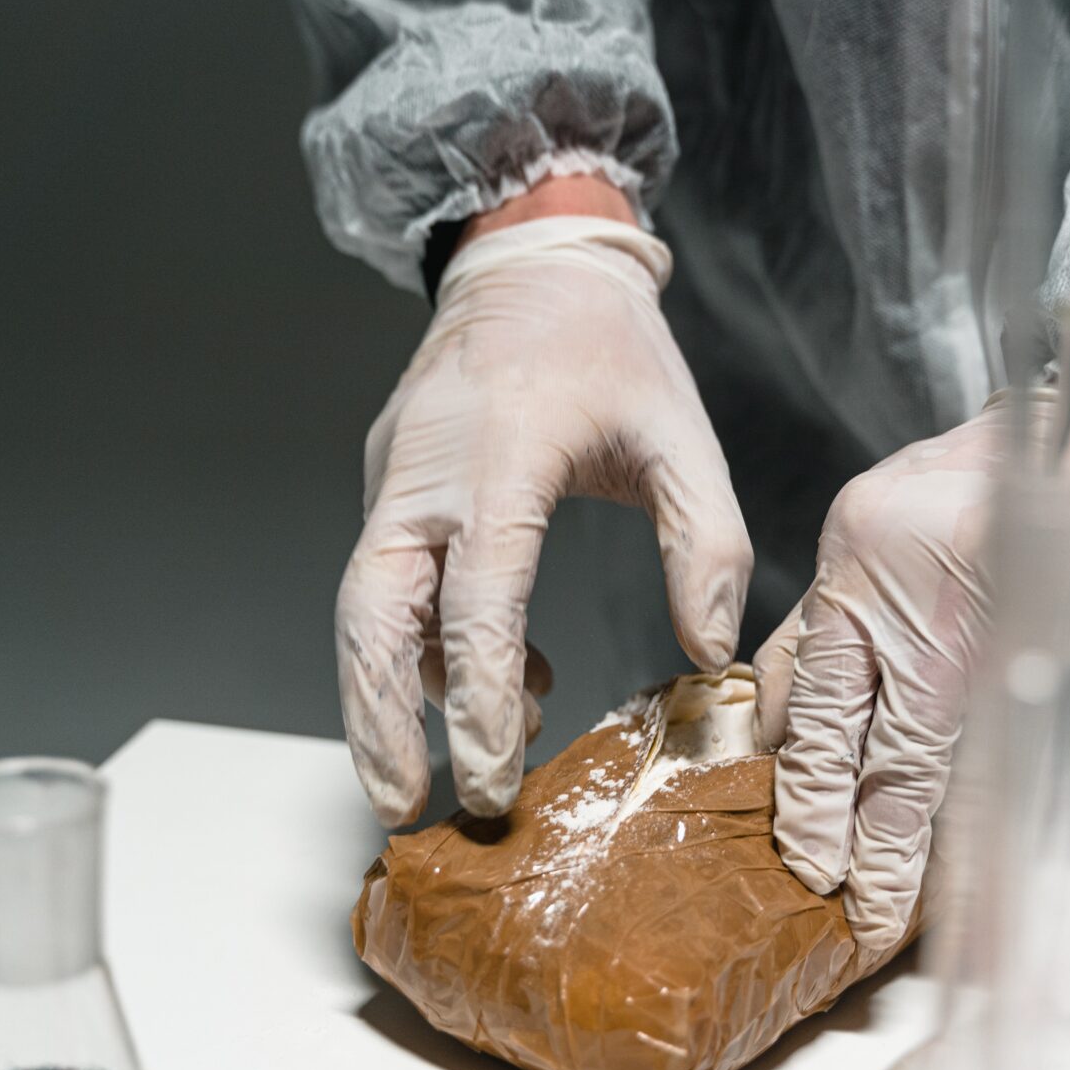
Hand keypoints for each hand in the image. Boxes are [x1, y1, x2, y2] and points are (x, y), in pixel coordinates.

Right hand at [338, 202, 752, 826]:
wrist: (532, 264)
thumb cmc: (609, 347)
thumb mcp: (682, 434)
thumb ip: (705, 542)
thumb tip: (707, 651)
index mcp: (502, 458)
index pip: (476, 600)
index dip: (476, 698)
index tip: (491, 776)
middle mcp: (426, 473)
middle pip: (371, 616)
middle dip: (380, 720)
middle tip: (406, 805)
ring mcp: (395, 476)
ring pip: (362, 606)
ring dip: (382, 694)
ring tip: (429, 771)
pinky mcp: (389, 482)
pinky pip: (388, 577)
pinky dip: (419, 643)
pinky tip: (492, 678)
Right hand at [753, 391, 1069, 949]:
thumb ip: (1025, 728)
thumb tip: (964, 825)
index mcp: (967, 609)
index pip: (907, 758)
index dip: (889, 842)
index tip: (877, 898)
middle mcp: (893, 573)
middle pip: (835, 725)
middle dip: (823, 814)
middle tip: (819, 878)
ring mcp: (859, 545)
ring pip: (800, 673)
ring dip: (796, 754)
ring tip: (791, 819)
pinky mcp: (849, 526)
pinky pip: (803, 619)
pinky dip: (794, 682)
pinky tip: (786, 731)